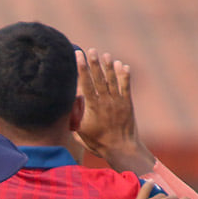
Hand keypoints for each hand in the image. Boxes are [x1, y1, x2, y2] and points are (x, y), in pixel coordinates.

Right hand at [75, 49, 151, 171]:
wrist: (121, 149)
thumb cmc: (98, 143)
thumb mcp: (80, 132)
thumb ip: (75, 117)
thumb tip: (70, 105)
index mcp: (92, 107)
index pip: (85, 83)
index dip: (82, 69)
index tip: (78, 56)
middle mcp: (105, 102)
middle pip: (99, 78)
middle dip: (94, 63)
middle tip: (91, 50)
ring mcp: (118, 101)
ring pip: (112, 80)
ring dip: (109, 66)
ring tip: (105, 55)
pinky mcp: (127, 103)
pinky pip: (126, 86)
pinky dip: (124, 75)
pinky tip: (122, 65)